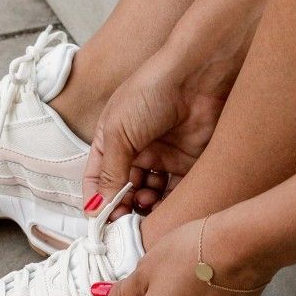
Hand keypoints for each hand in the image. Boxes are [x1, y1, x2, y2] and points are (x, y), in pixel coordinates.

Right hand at [82, 44, 233, 218]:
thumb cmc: (150, 92)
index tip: (100, 221)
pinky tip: (164, 208)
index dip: (97, 201)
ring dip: (144, 208)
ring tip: (144, 205)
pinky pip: (176, 193)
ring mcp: (162, 159)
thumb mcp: (118, 133)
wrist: (198, 75)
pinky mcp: (188, 164)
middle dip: (122, 208)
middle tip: (124, 220)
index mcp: (110, 142)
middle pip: (123, 192)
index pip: (97, 180)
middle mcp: (135, 152)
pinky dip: (169, 205)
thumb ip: (109, 173)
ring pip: (149, 196)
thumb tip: (98, 208)